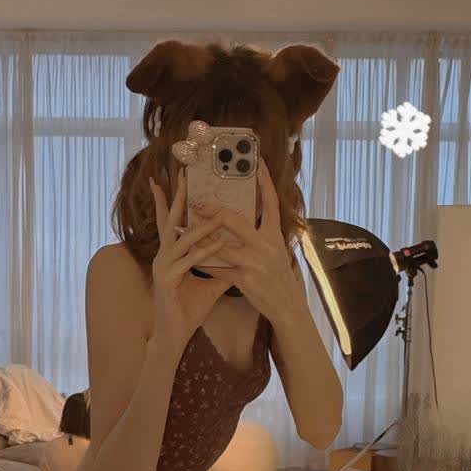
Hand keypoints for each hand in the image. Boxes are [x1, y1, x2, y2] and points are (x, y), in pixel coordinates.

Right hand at [148, 173, 232, 357]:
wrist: (174, 335)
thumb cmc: (188, 310)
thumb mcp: (209, 284)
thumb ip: (221, 268)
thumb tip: (238, 255)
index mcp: (171, 255)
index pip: (172, 223)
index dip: (172, 201)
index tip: (175, 179)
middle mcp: (163, 256)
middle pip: (171, 222)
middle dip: (178, 198)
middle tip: (184, 175)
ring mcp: (163, 267)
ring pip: (182, 240)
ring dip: (201, 226)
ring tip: (218, 212)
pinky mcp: (166, 281)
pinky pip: (188, 262)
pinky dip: (204, 252)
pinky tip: (218, 244)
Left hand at [195, 162, 309, 325]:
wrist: (288, 307)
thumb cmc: (280, 278)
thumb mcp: (277, 251)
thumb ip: (264, 234)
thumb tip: (252, 215)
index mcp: (274, 235)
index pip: (270, 203)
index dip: (265, 182)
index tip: (258, 163)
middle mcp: (265, 245)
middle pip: (235, 220)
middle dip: (213, 211)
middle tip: (197, 203)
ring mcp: (254, 263)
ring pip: (220, 246)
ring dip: (198, 238)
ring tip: (182, 229)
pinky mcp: (245, 281)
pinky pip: (218, 270)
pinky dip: (204, 264)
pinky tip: (191, 258)